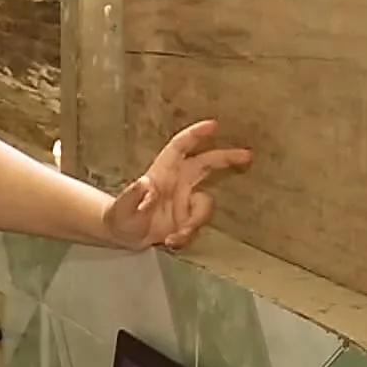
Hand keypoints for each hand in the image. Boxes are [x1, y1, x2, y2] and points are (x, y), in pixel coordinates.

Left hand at [102, 119, 251, 250]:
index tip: (212, 125)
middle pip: (206, 163)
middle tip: (247, 155)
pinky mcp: (186, 217)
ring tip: (174, 236)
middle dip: (227, 157)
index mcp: (162, 172)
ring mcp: (184, 199)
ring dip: (195, 221)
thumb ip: (131, 196)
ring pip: (205, 203)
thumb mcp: (121, 209)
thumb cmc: (119, 217)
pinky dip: (188, 235)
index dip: (195, 135)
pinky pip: (197, 224)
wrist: (123, 235)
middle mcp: (177, 182)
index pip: (180, 148)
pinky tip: (172, 241)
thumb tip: (144, 183)